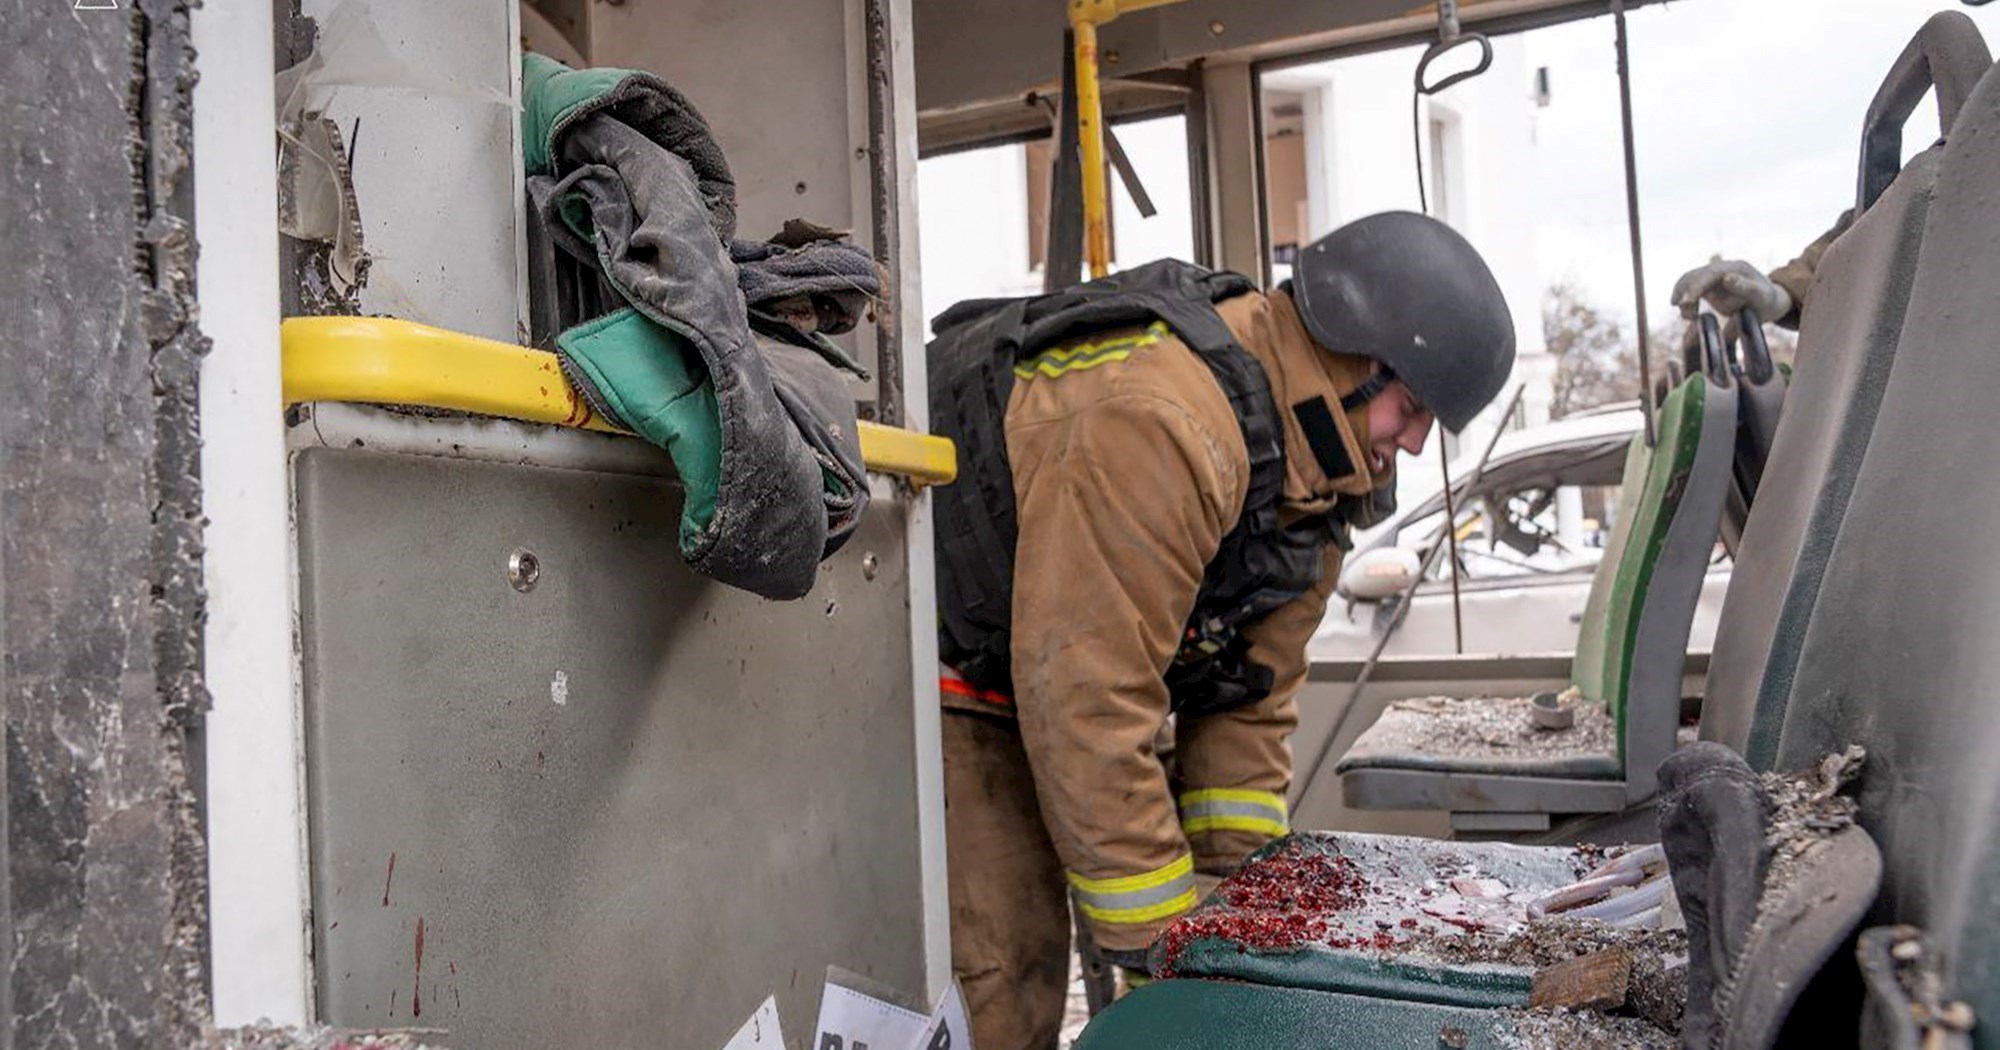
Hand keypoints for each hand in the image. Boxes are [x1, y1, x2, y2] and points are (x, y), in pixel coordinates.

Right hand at [1670, 259, 1791, 321]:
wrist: (1769, 303)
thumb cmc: (1767, 302)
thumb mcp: (1761, 296)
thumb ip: (1745, 287)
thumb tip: (1726, 278)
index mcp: (1736, 267)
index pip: (1710, 273)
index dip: (1696, 286)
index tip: (1686, 301)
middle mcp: (1722, 268)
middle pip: (1695, 275)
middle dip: (1685, 293)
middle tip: (1686, 315)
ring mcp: (1714, 276)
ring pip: (1689, 281)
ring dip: (1683, 298)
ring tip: (1689, 317)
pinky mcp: (1708, 285)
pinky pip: (1690, 288)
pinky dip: (1685, 301)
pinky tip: (1689, 315)